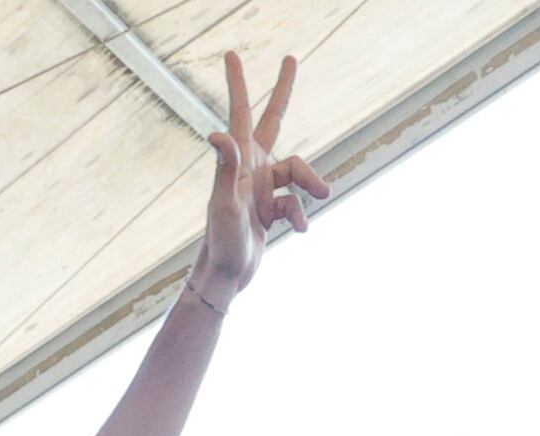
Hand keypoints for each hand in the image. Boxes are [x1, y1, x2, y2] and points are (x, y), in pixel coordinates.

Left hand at [179, 53, 324, 315]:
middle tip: (292, 59)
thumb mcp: (225, 203)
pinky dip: (300, 215)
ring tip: (322, 196)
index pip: (240, 111)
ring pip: (298, 171)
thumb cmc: (221, 240)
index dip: (238, 83)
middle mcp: (251, 167)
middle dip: (284, 91)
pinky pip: (295, 203)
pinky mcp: (270, 208)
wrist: (226, 276)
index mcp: (239, 159)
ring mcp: (261, 186)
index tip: (232, 54)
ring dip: (310, 184)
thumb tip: (217, 133)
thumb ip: (226, 167)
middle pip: (274, 120)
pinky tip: (298, 230)